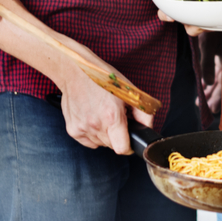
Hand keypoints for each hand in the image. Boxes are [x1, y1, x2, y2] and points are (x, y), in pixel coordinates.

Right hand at [55, 39, 154, 153]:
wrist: (75, 71)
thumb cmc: (102, 78)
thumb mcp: (129, 91)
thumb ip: (143, 113)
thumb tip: (148, 128)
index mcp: (112, 117)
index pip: (122, 149)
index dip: (129, 146)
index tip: (129, 139)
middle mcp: (96, 125)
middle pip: (112, 146)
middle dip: (117, 136)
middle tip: (116, 120)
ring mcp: (82, 128)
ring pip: (100, 144)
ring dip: (104, 135)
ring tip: (103, 116)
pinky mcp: (72, 129)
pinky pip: (88, 142)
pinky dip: (92, 135)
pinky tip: (93, 119)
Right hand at [155, 0, 212, 35]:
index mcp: (174, 2)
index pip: (165, 13)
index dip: (165, 16)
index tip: (170, 17)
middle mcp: (185, 11)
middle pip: (182, 24)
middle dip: (187, 22)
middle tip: (194, 16)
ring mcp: (199, 16)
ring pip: (197, 28)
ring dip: (201, 23)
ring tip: (207, 12)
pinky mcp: (212, 17)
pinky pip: (211, 24)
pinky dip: (213, 20)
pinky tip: (216, 10)